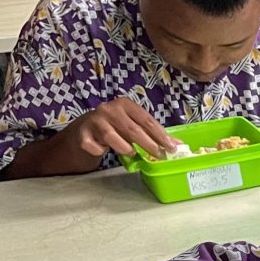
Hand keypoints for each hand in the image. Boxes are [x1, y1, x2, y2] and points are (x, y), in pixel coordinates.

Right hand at [56, 97, 175, 164]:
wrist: (84, 129)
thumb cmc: (115, 127)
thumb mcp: (133, 126)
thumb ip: (152, 133)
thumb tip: (177, 145)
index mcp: (125, 104)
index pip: (147, 120)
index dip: (161, 135)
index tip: (172, 148)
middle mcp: (109, 109)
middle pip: (132, 129)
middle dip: (149, 144)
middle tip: (160, 156)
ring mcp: (94, 121)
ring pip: (112, 137)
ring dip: (125, 148)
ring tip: (132, 152)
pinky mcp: (82, 134)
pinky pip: (93, 146)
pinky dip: (100, 151)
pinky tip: (104, 151)